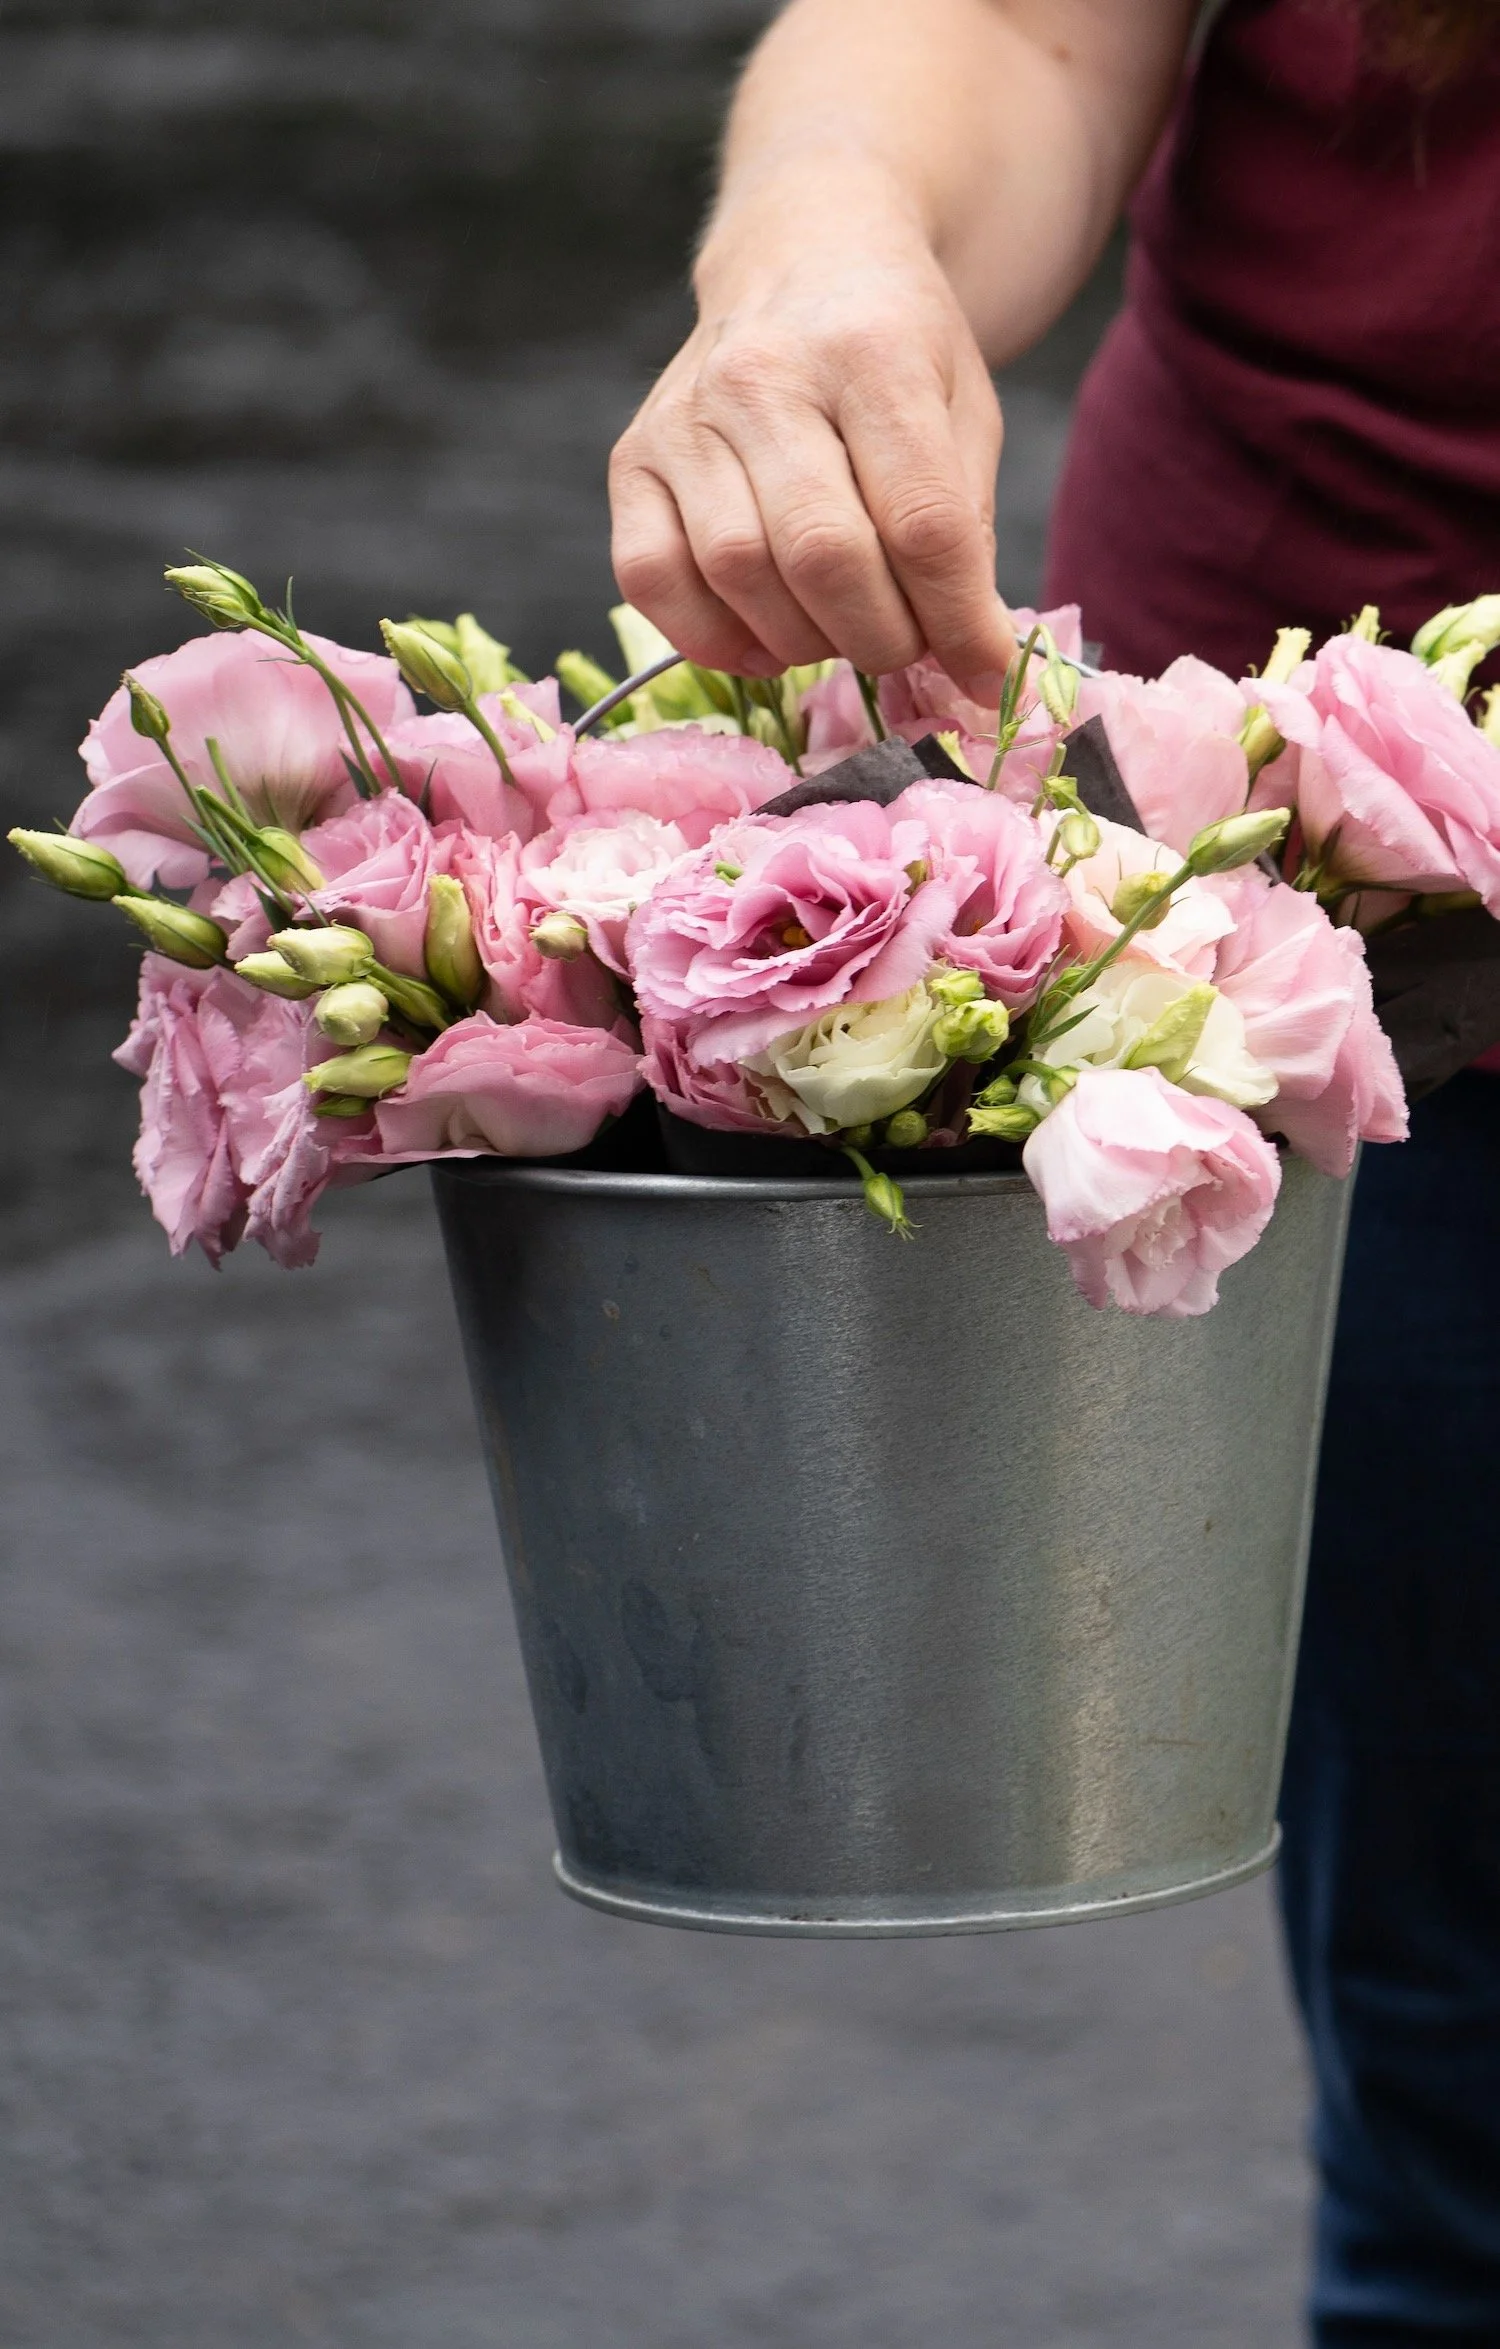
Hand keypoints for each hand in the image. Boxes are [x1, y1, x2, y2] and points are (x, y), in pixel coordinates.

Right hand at [609, 188, 1015, 698]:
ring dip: (804, 641)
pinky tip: (763, 636)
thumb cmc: (895, 346)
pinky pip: (652, 580)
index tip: (981, 664)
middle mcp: (762, 376)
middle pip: (823, 556)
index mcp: (870, 350)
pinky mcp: (633, 460)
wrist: (802, 255)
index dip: (957, 616)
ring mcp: (684, 418)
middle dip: (880, 636)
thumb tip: (970, 658)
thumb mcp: (965, 409)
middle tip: (904, 645)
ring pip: (739, 575)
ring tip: (840, 631)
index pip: (919, 520)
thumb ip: (965, 528)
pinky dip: (711, 636)